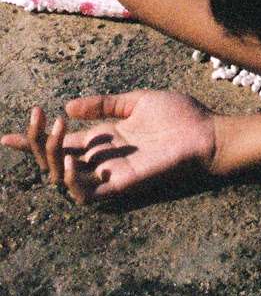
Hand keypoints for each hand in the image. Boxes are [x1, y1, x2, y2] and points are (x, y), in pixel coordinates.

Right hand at [2, 91, 217, 205]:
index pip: (59, 145)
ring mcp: (108, 176)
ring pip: (61, 177)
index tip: (6, 137)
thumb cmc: (179, 118)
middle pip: (53, 160)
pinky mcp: (120, 188)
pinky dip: (71, 179)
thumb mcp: (135, 101)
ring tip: (56, 128)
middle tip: (37, 115)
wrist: (207, 133)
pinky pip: (85, 194)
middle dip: (36, 142)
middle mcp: (99, 160)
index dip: (32, 142)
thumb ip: (103, 104)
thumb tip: (68, 104)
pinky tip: (69, 156)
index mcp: (102, 141)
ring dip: (51, 153)